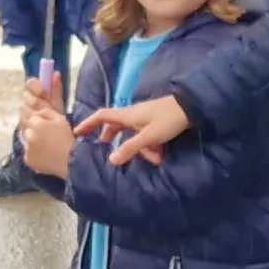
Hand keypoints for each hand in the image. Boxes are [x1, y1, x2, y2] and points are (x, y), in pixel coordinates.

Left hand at [16, 71, 73, 178]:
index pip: (33, 119)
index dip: (41, 123)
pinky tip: (45, 156)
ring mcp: (28, 149)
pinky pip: (29, 154)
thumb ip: (46, 112)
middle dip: (36, 132)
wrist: (72, 160)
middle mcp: (29, 136)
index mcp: (37, 124)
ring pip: (28, 142)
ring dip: (34, 143)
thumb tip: (37, 112)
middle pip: (29, 130)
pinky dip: (34, 155)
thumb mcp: (61, 120)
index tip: (49, 129)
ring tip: (47, 148)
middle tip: (48, 139)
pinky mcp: (28, 160)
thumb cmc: (68, 139)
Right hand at [76, 93, 190, 167]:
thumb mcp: (150, 136)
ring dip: (139, 148)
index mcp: (128, 115)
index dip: (88, 124)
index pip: (101, 116)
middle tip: (109, 154)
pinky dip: (149, 145)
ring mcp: (144, 118)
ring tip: (153, 159)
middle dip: (113, 140)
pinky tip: (159, 155)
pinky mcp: (154, 122)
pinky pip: (145, 135)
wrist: (191, 108)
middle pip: (115, 126)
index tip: (77, 133)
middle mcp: (133, 115)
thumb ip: (131, 148)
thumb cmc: (168, 120)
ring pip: (133, 134)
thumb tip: (111, 160)